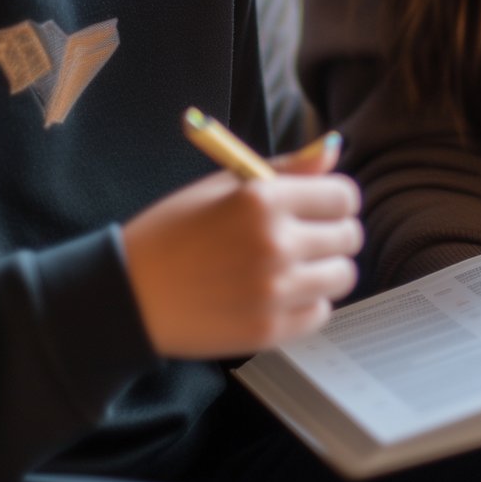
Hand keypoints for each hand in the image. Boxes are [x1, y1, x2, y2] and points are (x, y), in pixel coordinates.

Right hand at [121, 131, 361, 359]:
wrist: (130, 293)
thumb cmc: (174, 231)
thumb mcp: (225, 184)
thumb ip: (286, 168)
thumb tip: (332, 150)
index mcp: (263, 198)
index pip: (344, 196)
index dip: (335, 199)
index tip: (320, 206)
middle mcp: (275, 243)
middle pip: (350, 237)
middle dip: (333, 233)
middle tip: (305, 236)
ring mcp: (274, 291)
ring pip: (343, 276)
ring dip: (325, 269)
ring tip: (293, 266)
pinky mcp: (269, 331)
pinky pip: (321, 313)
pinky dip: (308, 303)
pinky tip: (279, 294)